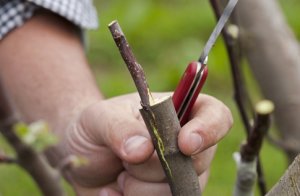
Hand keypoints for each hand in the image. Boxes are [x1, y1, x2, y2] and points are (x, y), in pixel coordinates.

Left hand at [61, 93, 231, 194]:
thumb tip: (143, 150)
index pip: (216, 116)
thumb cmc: (95, 128)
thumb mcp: (100, 118)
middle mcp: (185, 145)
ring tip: (120, 173)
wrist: (81, 155)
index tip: (183, 144)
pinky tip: (114, 191)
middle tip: (125, 157)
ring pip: (178, 191)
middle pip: (196, 162)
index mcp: (178, 112)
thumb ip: (120, 128)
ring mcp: (178, 175)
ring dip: (139, 188)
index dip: (209, 130)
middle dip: (154, 166)